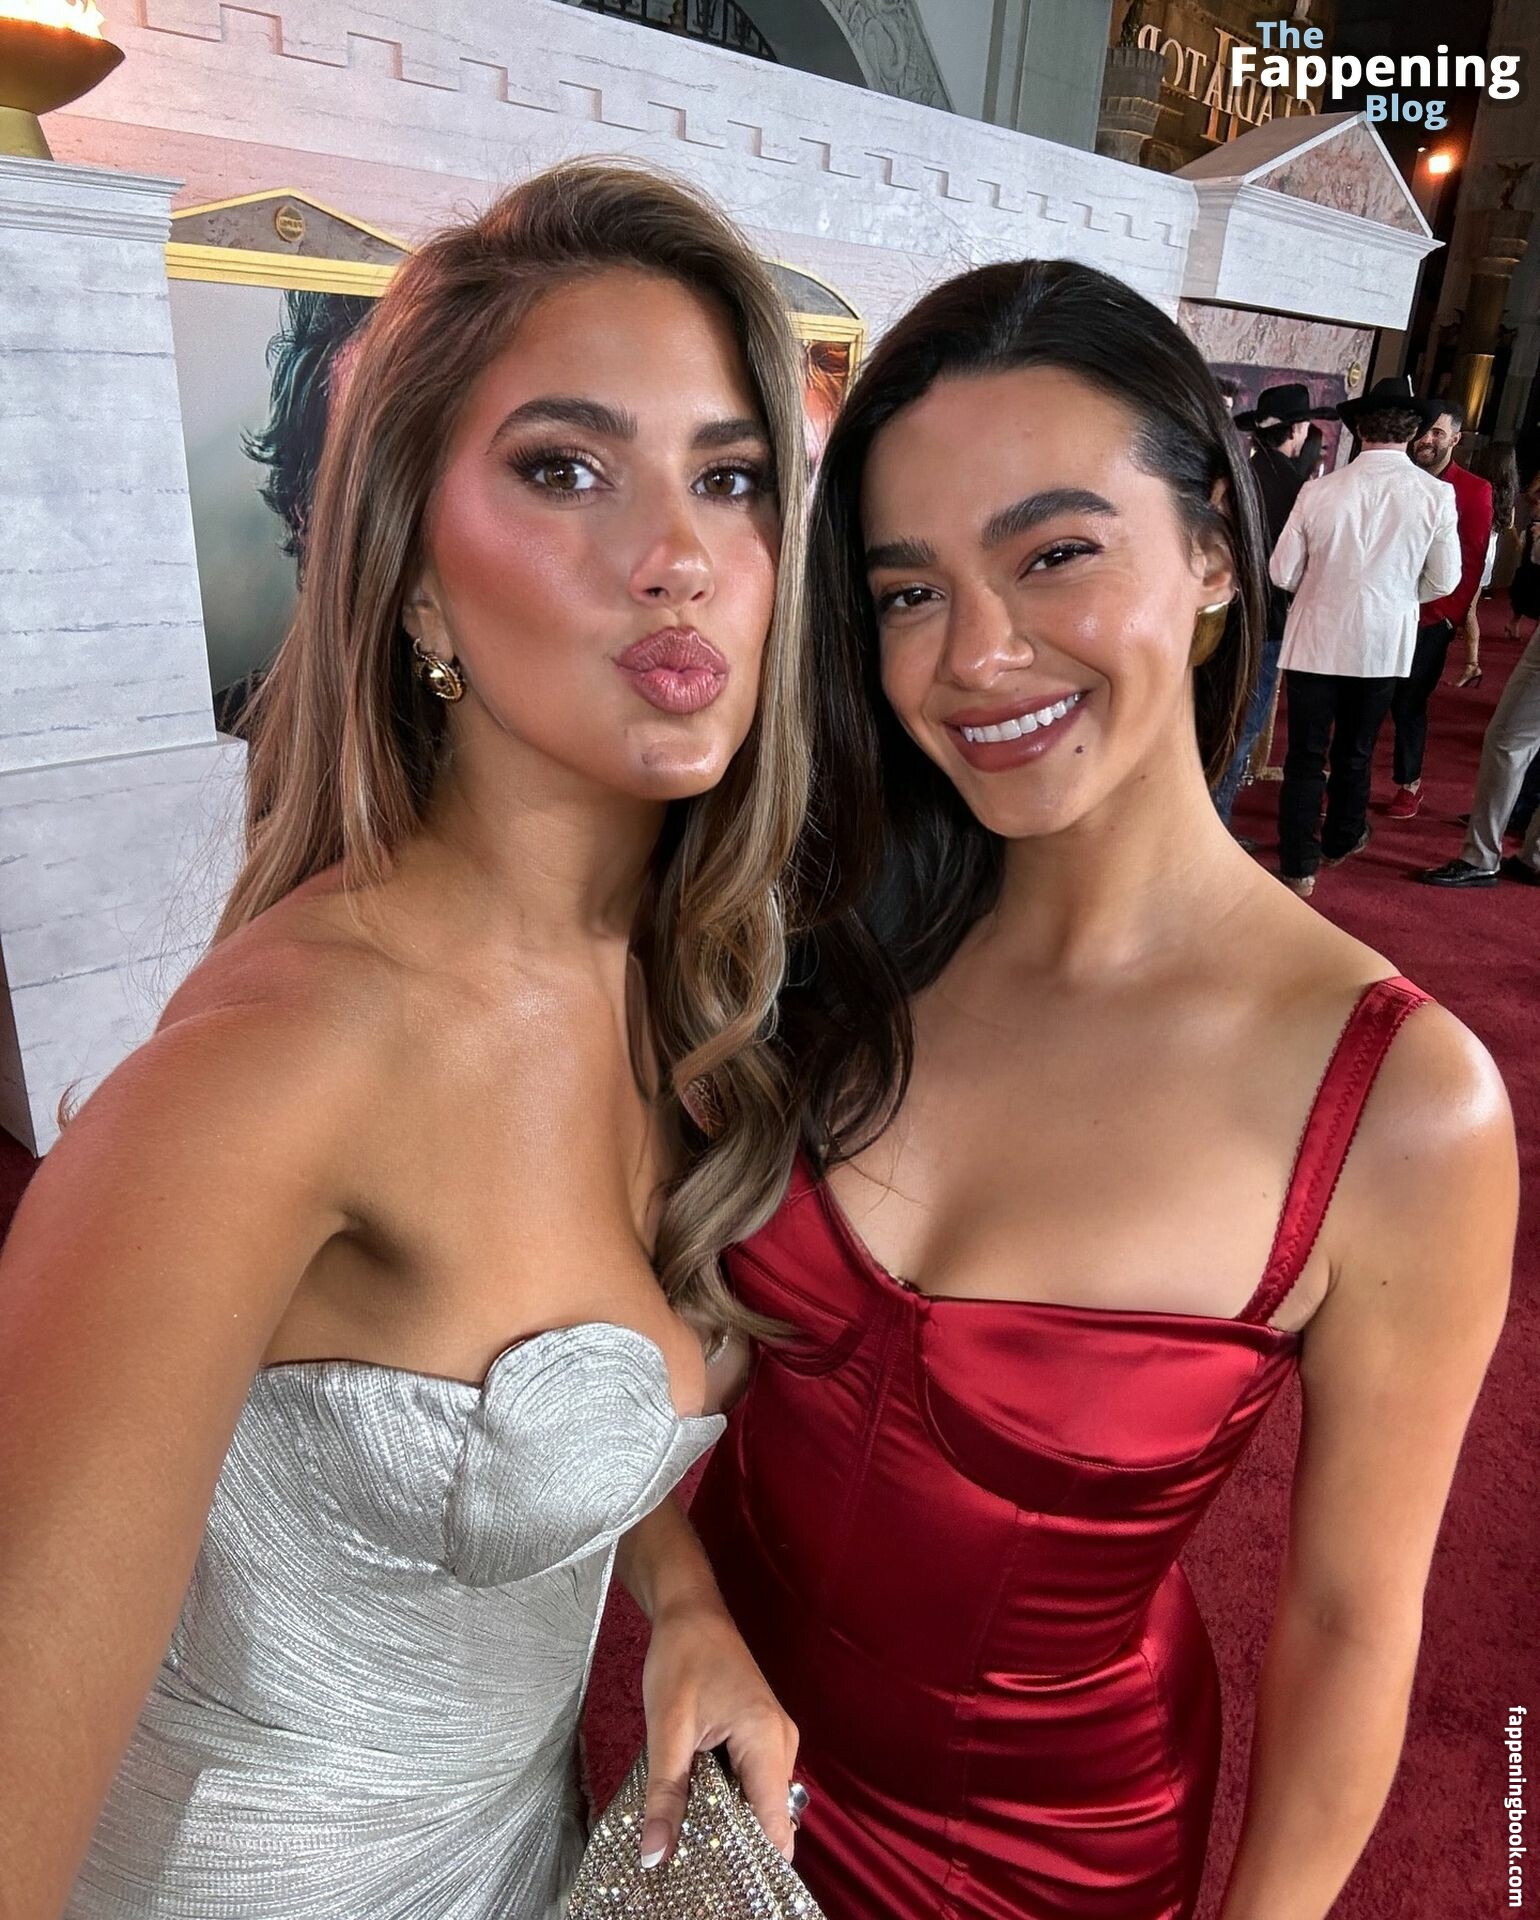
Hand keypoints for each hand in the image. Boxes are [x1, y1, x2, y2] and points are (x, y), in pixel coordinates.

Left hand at [638, 1593, 798, 1871]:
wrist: (690, 1609)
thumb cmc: (681, 1658)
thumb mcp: (666, 1729)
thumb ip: (665, 1795)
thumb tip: (655, 1856)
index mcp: (769, 1742)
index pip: (776, 1827)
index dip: (753, 1865)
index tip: (721, 1890)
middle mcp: (783, 1745)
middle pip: (771, 1819)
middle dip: (736, 1850)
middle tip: (694, 1873)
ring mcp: (776, 1740)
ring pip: (761, 1804)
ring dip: (731, 1826)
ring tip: (691, 1849)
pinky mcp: (762, 1737)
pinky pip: (754, 1784)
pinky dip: (729, 1803)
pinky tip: (698, 1814)